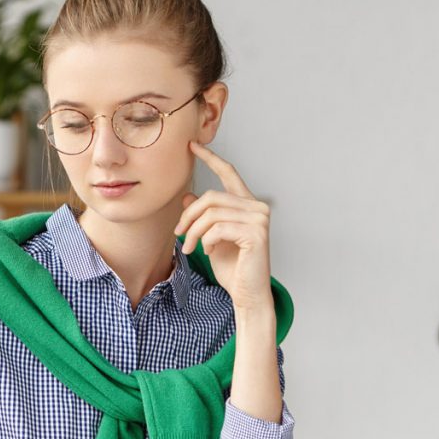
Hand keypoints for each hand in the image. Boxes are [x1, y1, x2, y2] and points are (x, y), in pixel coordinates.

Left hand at [174, 140, 272, 310]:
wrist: (246, 292)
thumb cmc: (232, 266)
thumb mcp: (210, 238)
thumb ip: (203, 217)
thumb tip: (188, 196)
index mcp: (246, 204)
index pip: (228, 173)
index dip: (210, 158)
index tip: (191, 146)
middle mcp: (256, 207)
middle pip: (211, 198)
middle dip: (188, 216)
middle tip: (179, 234)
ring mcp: (259, 219)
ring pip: (211, 214)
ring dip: (194, 233)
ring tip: (191, 248)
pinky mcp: (256, 234)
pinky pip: (218, 229)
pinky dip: (207, 241)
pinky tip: (209, 252)